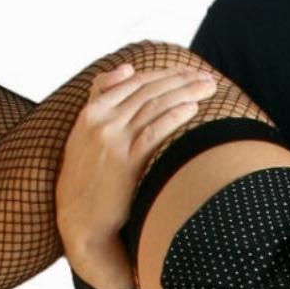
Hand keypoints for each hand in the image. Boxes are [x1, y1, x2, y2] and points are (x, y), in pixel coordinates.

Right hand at [56, 63, 215, 288]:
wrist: (81, 221)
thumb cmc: (87, 175)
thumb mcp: (85, 132)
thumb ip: (102, 97)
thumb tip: (128, 67)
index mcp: (92, 111)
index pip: (136, 81)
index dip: (166, 73)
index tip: (189, 71)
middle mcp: (101, 122)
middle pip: (149, 91)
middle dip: (182, 80)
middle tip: (207, 76)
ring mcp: (112, 142)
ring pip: (154, 107)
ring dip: (185, 93)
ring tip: (209, 87)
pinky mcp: (124, 164)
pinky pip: (152, 133)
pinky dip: (173, 117)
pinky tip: (192, 109)